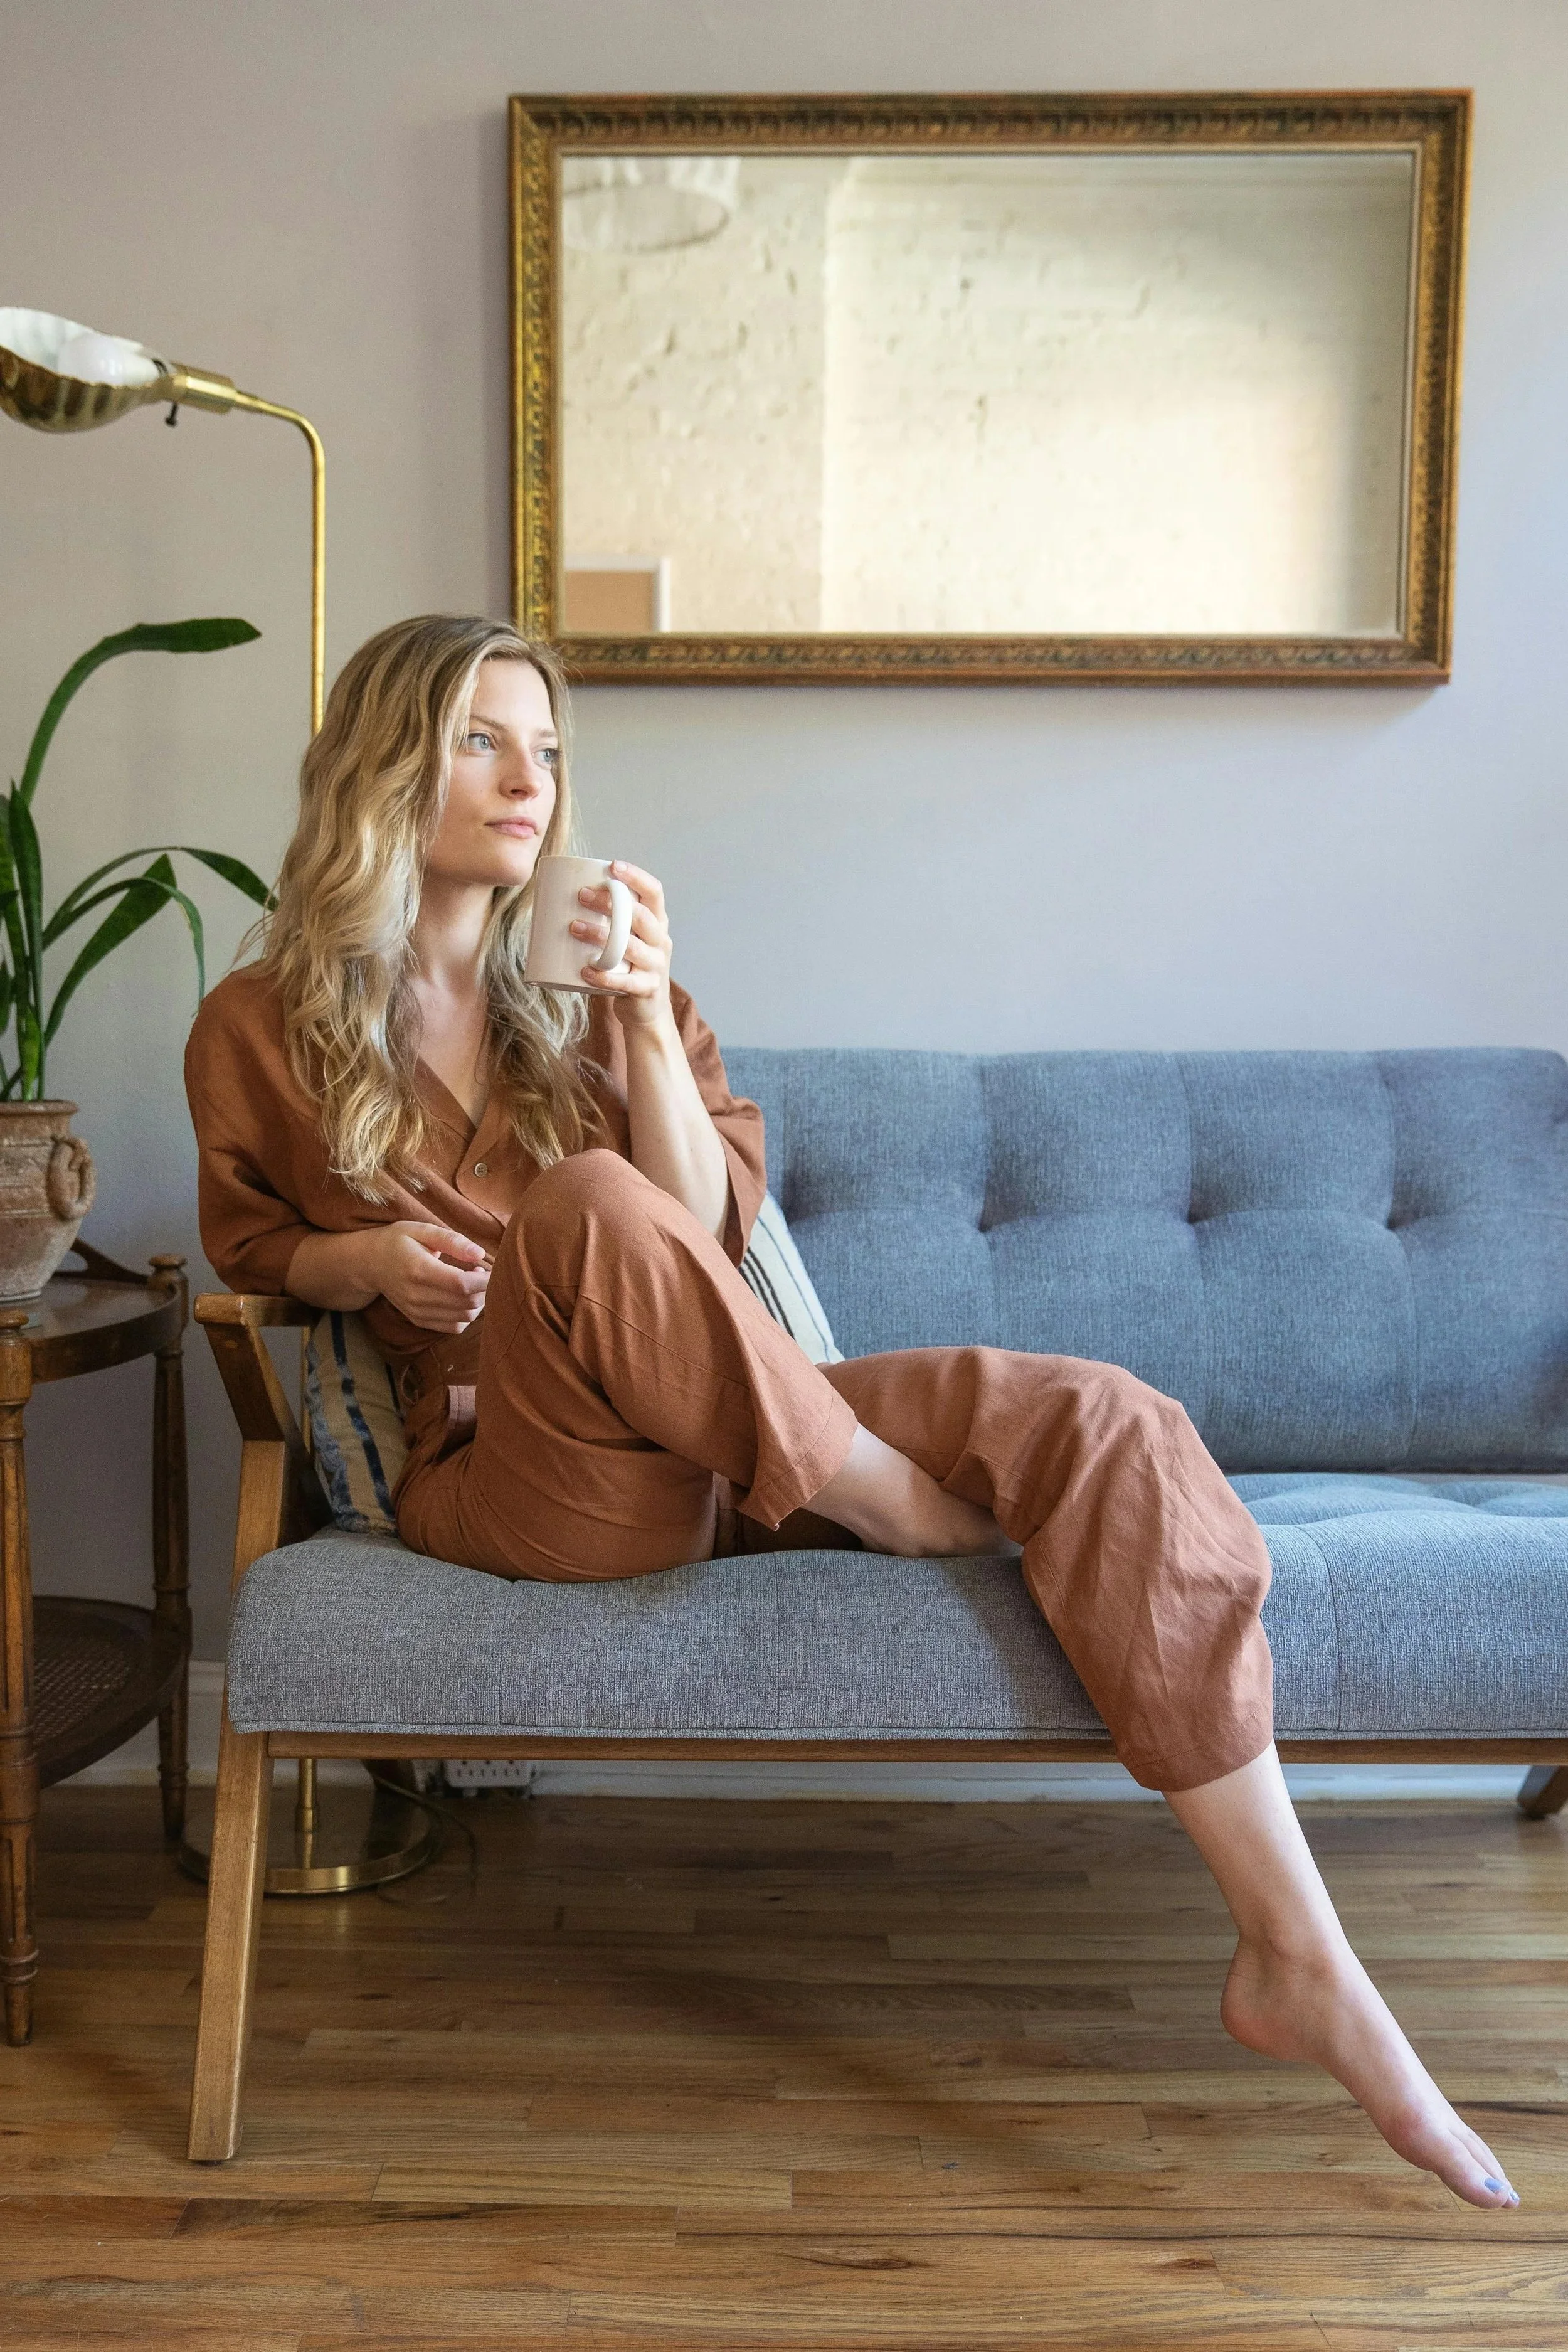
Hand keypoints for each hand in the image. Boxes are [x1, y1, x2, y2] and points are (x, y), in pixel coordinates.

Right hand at [363, 1221, 489, 1333]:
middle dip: (485, 1290)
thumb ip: (452, 1240)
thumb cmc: (398, 1241)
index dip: (485, 1280)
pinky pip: (453, 1327)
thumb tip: (480, 1254)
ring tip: (474, 1283)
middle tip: (484, 1273)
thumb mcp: (422, 1230)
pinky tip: (464, 1297)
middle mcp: (417, 1295)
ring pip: (463, 1318)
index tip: (493, 1268)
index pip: (462, 1284)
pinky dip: (467, 1315)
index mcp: (419, 1269)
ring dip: (479, 1303)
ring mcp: (417, 1312)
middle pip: (466, 1303)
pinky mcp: (419, 1320)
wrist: (370, 1263)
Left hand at [572, 860, 672, 1030]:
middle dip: (610, 903)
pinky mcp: (647, 989)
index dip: (637, 877)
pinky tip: (584, 971)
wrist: (647, 1010)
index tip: (613, 866)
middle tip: (581, 895)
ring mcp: (656, 966)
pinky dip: (603, 976)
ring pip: (630, 947)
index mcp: (657, 923)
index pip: (654, 893)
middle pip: (639, 916)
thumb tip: (560, 897)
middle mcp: (661, 941)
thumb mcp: (626, 940)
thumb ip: (609, 921)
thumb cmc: (628, 967)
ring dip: (600, 935)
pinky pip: (625, 982)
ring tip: (574, 927)